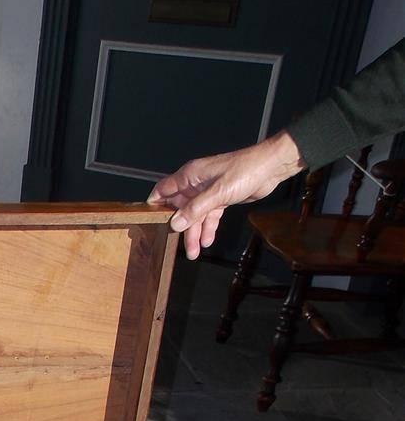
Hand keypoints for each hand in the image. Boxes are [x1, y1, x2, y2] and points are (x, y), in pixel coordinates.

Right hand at [147, 131, 304, 259]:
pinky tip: (207, 240)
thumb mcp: (218, 193)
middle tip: (179, 247)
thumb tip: (176, 223)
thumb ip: (195, 209)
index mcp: (190, 176)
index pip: (163, 190)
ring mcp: (208, 192)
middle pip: (180, 208)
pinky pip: (209, 216)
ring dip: (195, 232)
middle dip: (180, 227)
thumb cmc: (245, 171)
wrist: (271, 167)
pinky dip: (208, 228)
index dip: (155, 205)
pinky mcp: (221, 198)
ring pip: (195, 215)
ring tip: (194, 252)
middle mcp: (196, 184)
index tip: (150, 223)